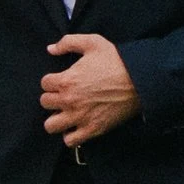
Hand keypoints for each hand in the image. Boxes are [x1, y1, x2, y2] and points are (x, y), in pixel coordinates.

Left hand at [40, 34, 138, 148]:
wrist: (139, 81)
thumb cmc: (116, 61)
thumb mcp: (93, 42)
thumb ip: (68, 42)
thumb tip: (51, 49)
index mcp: (66, 80)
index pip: (44, 84)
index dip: (52, 81)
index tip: (61, 81)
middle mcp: (69, 101)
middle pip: (45, 103)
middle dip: (53, 98)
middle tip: (64, 96)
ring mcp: (80, 117)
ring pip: (51, 126)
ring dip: (56, 119)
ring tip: (66, 113)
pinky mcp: (92, 130)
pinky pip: (70, 141)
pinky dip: (70, 136)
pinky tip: (76, 126)